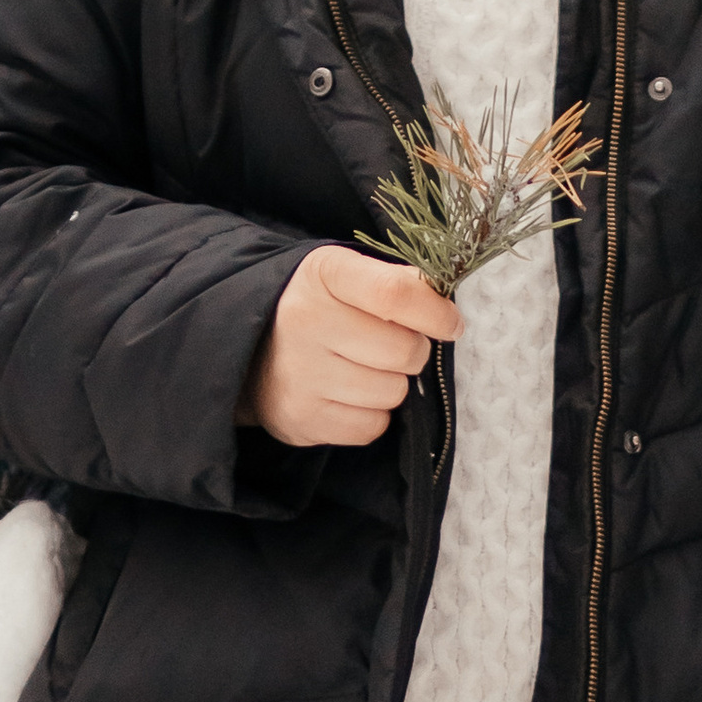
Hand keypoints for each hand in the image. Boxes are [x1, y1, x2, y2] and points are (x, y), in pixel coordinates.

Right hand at [243, 246, 458, 447]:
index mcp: (323, 274)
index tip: (450, 324)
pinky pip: (372, 426)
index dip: (435, 313)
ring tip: (363, 369)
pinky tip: (348, 394)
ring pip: (392, 392)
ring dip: (391, 384)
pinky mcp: (301, 417)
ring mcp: (301, 373)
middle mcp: (306, 321)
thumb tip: (445, 314)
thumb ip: (394, 283)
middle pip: (403, 350)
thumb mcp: (346, 274)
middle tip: (392, 346)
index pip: (394, 293)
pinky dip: (371, 415)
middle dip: (412, 351)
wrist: (250, 345)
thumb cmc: (317, 305)